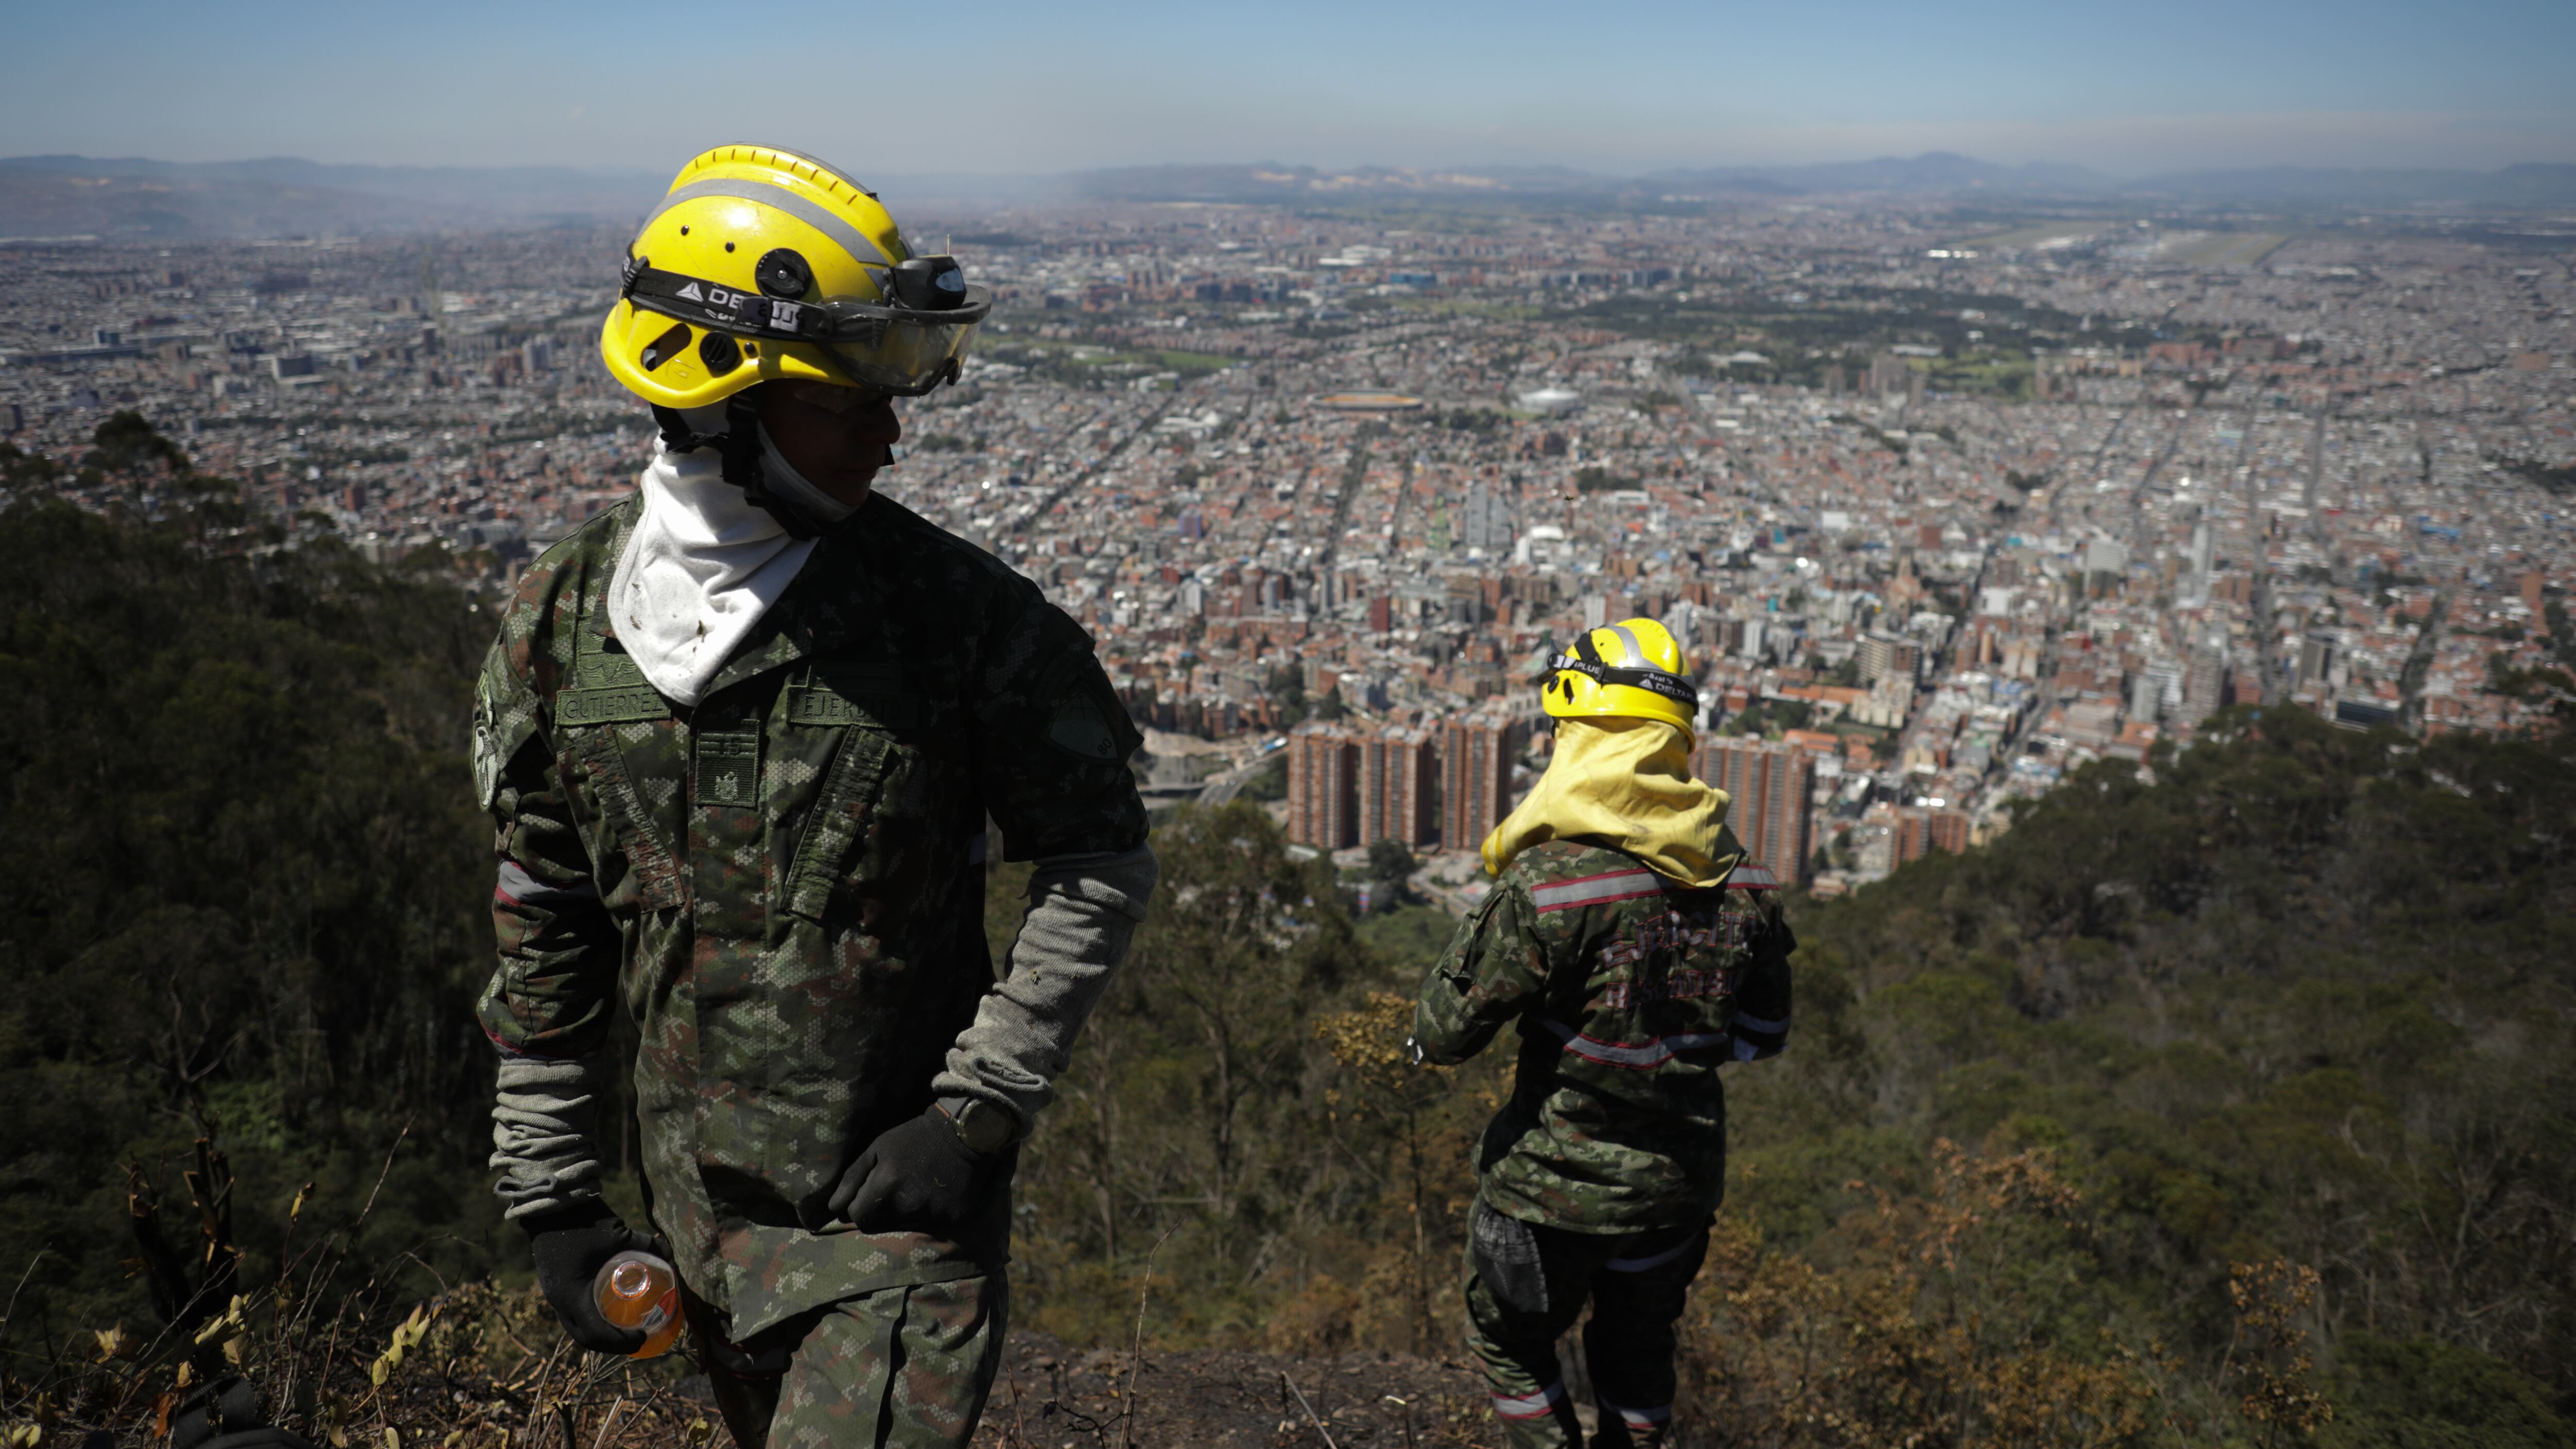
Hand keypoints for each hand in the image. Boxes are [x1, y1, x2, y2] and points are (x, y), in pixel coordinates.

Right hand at [524, 1203, 662, 1353]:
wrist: (551, 1206)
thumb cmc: (584, 1221)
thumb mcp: (618, 1233)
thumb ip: (646, 1244)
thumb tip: (671, 1257)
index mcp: (572, 1294)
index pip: (596, 1333)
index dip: (620, 1343)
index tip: (642, 1337)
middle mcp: (559, 1302)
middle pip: (585, 1339)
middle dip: (612, 1346)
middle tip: (637, 1341)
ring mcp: (553, 1296)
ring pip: (576, 1329)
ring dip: (599, 1337)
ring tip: (624, 1333)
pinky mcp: (553, 1288)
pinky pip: (570, 1315)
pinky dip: (589, 1322)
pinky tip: (607, 1316)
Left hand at [827, 1105, 1003, 1232]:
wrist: (964, 1132)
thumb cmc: (914, 1138)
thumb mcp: (878, 1148)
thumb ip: (852, 1178)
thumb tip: (833, 1208)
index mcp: (886, 1187)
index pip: (859, 1218)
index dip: (861, 1207)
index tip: (871, 1194)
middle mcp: (909, 1206)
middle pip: (882, 1226)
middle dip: (881, 1211)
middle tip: (895, 1189)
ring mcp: (934, 1214)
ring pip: (906, 1227)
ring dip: (906, 1213)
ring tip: (917, 1189)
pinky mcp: (955, 1218)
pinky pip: (933, 1225)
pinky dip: (931, 1213)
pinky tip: (937, 1193)